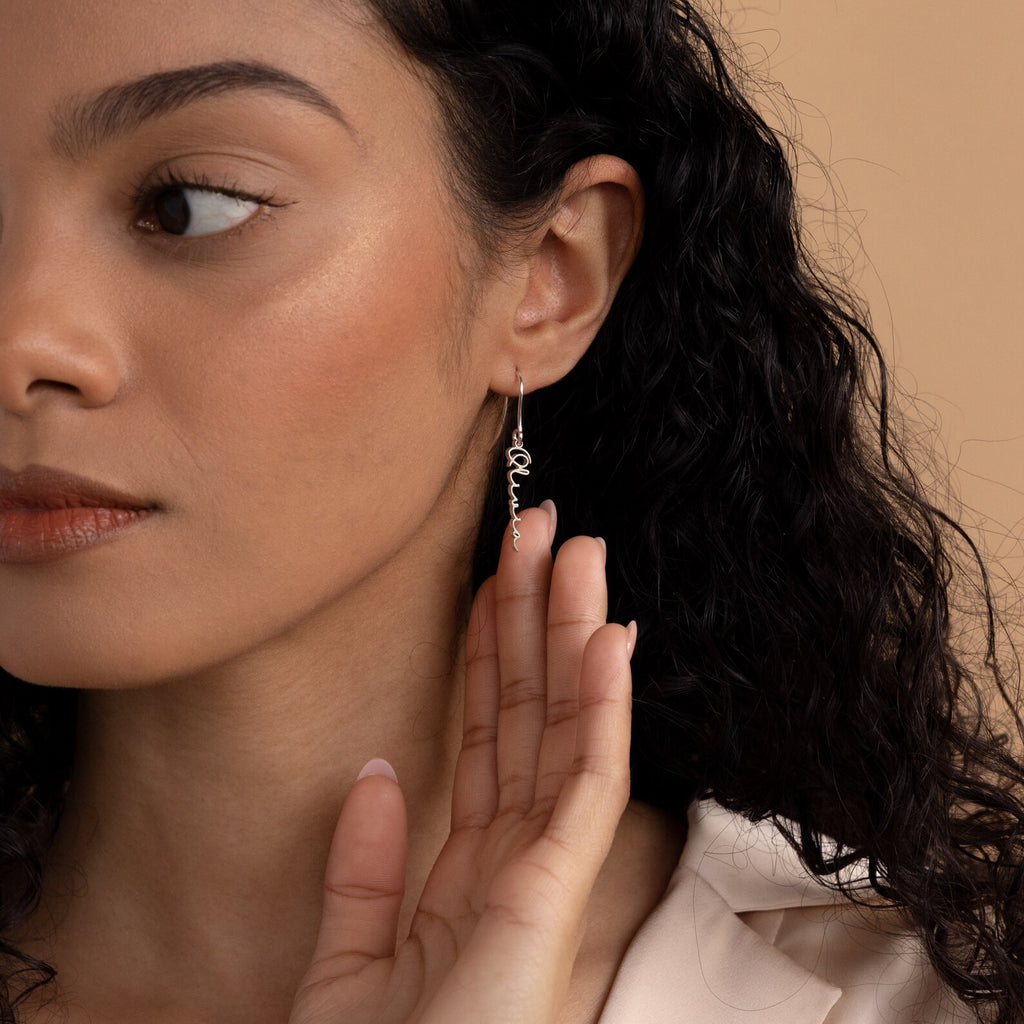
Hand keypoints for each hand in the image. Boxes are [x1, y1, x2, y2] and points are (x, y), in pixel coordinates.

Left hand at [288, 504, 634, 1023]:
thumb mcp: (345, 962)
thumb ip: (363, 864)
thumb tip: (377, 768)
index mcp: (469, 868)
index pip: (488, 735)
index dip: (492, 653)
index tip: (494, 581)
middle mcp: (515, 857)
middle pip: (532, 713)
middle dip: (540, 617)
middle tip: (547, 530)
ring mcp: (542, 870)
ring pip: (567, 727)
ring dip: (576, 635)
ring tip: (581, 554)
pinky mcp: (555, 892)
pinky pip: (584, 782)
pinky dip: (601, 709)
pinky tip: (606, 642)